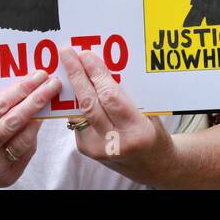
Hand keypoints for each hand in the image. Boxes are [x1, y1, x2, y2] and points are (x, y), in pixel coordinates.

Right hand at [0, 70, 59, 187]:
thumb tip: (21, 87)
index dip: (20, 90)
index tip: (37, 76)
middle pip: (14, 122)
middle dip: (36, 100)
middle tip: (52, 84)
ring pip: (24, 138)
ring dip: (39, 117)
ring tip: (49, 100)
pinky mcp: (6, 178)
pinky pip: (26, 152)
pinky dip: (33, 135)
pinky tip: (37, 122)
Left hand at [60, 48, 175, 186]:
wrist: (152, 166)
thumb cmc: (154, 133)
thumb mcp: (151, 113)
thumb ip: (129, 95)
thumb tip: (104, 66)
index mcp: (136, 131)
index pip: (110, 98)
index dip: (96, 75)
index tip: (87, 55)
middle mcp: (114, 142)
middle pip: (89, 104)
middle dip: (76, 75)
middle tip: (67, 53)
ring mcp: (97, 148)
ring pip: (79, 111)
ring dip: (71, 86)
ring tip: (65, 64)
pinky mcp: (86, 149)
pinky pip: (78, 119)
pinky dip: (75, 101)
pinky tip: (71, 85)